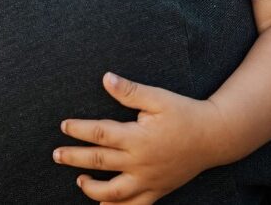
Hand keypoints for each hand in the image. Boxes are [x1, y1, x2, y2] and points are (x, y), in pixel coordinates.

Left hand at [53, 72, 223, 203]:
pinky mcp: (157, 190)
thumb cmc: (185, 113)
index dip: (79, 130)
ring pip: (113, 193)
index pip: (100, 134)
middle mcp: (140, 162)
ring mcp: (148, 180)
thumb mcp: (158, 97)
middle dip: (74, 158)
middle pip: (99, 162)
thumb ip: (130, 91)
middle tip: (56, 155)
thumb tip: (106, 78)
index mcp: (138, 137)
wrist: (214, 136)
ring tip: (79, 181)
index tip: (63, 126)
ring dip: (92, 189)